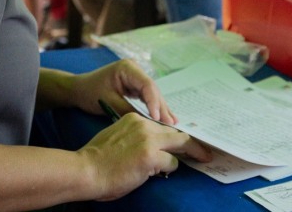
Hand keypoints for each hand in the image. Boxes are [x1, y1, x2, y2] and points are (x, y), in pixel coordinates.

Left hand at [72, 60, 176, 123]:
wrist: (78, 90)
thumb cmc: (89, 93)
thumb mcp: (108, 102)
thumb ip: (127, 110)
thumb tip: (146, 123)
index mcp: (127, 68)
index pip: (147, 85)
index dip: (154, 102)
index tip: (157, 118)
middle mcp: (135, 70)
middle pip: (153, 89)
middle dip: (161, 107)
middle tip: (171, 124)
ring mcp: (136, 77)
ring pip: (153, 94)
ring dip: (161, 109)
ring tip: (172, 123)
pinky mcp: (135, 85)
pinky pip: (147, 97)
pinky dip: (153, 108)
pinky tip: (164, 118)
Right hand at [77, 113, 211, 199]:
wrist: (85, 170)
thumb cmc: (97, 159)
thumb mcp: (116, 137)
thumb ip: (135, 136)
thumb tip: (152, 147)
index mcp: (134, 118)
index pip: (162, 125)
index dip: (176, 135)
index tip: (186, 141)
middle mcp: (144, 125)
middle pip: (176, 132)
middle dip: (193, 143)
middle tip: (206, 152)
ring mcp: (148, 140)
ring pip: (179, 145)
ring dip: (187, 155)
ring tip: (202, 159)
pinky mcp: (151, 156)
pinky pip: (171, 163)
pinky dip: (170, 169)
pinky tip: (163, 173)